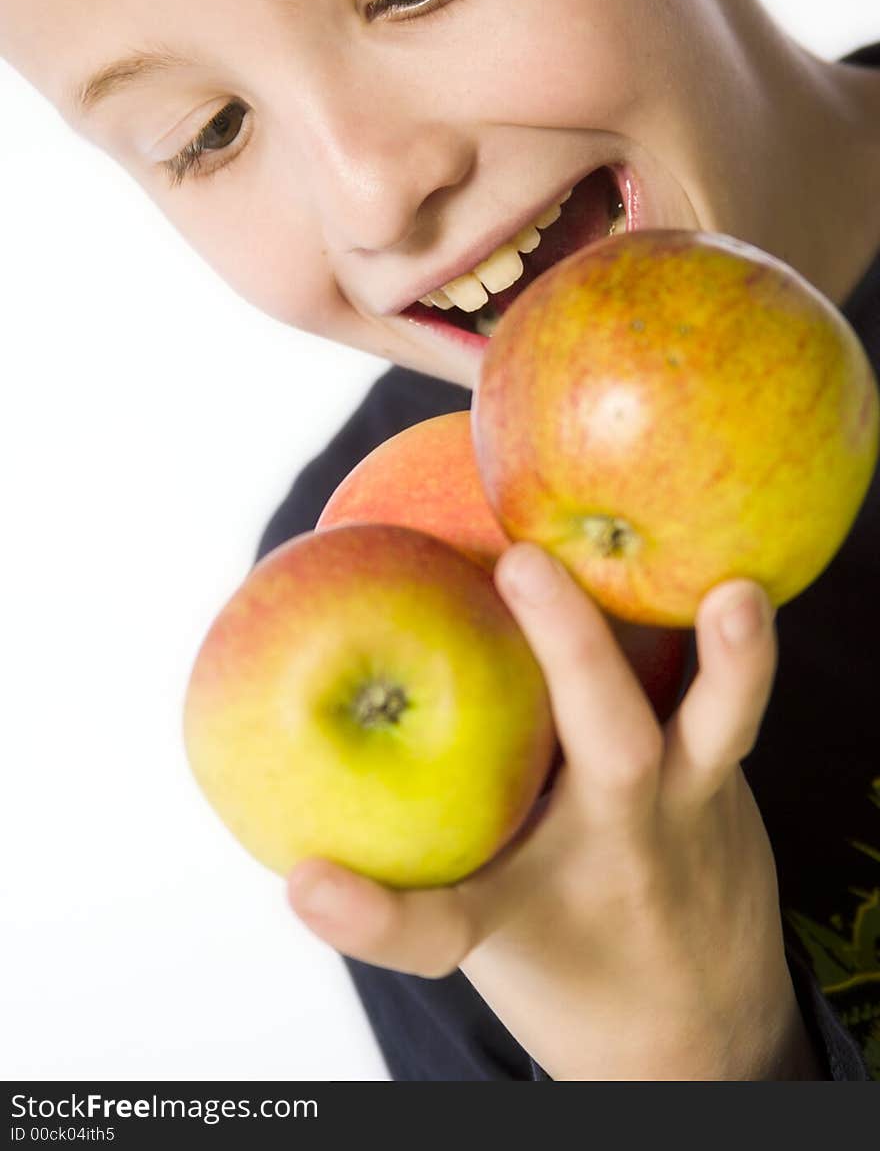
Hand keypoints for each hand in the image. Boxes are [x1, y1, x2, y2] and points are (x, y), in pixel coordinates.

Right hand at [287, 543, 818, 1079]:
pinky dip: (728, 637)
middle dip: (569, 653)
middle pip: (607, 758)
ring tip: (734, 597)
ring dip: (731, 663)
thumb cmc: (564, 949)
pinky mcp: (727, 779)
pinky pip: (725, 700)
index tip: (310, 885)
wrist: (705, 1021)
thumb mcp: (481, 923)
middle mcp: (615, 853)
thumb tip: (309, 817)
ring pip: (717, 733)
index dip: (370, 912)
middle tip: (521, 568)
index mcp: (523, 909)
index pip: (432, 926)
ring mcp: (692, 814)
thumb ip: (407, 871)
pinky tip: (718, 565)